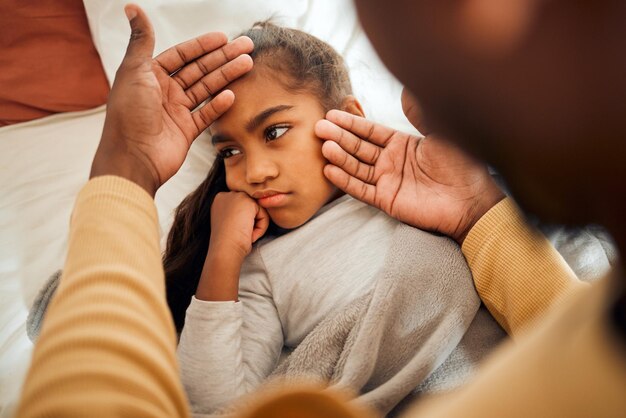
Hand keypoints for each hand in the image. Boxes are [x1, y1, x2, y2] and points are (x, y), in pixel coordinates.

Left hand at [90, 4, 252, 195]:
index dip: (203, 45)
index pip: (182, 55)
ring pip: (206, 89)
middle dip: (222, 58)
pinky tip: (232, 94)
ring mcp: (176, 112)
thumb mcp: (134, 71)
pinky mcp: (186, 131)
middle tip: (246, 47)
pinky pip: (206, 114)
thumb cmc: (128, 115)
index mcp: (150, 75)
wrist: (132, 158)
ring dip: (226, 77)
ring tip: (247, 64)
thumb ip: (141, 40)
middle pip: (199, 70)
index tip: (224, 38)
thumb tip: (133, 7)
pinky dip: (219, 104)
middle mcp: (164, 92)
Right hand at [196, 192, 268, 300]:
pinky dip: (261, 228)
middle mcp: (226, 195)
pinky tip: (249, 233)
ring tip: (244, 234)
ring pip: (258, 211)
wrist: (225, 249)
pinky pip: (264, 215)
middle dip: (249, 223)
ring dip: (255, 226)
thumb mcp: (228, 224)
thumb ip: (237, 214)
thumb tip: (252, 214)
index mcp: (219, 200)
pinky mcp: (248, 202)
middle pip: (251, 208)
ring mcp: (237, 196)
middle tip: (240, 234)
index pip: (242, 208)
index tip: (235, 232)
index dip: (242, 223)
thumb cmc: (226, 243)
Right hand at [315, 89, 504, 244]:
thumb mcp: (442, 132)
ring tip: (324, 146)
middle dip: (339, 137)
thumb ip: (422, 114)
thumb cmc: (463, 165)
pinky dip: (346, 180)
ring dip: (340, 157)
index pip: (370, 131)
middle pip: (358, 147)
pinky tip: (330, 170)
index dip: (351, 123)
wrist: (471, 199)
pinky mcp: (387, 199)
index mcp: (402, 144)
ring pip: (356, 167)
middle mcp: (391, 161)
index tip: (332, 115)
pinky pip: (361, 189)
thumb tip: (407, 91)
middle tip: (319, 127)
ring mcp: (387, 181)